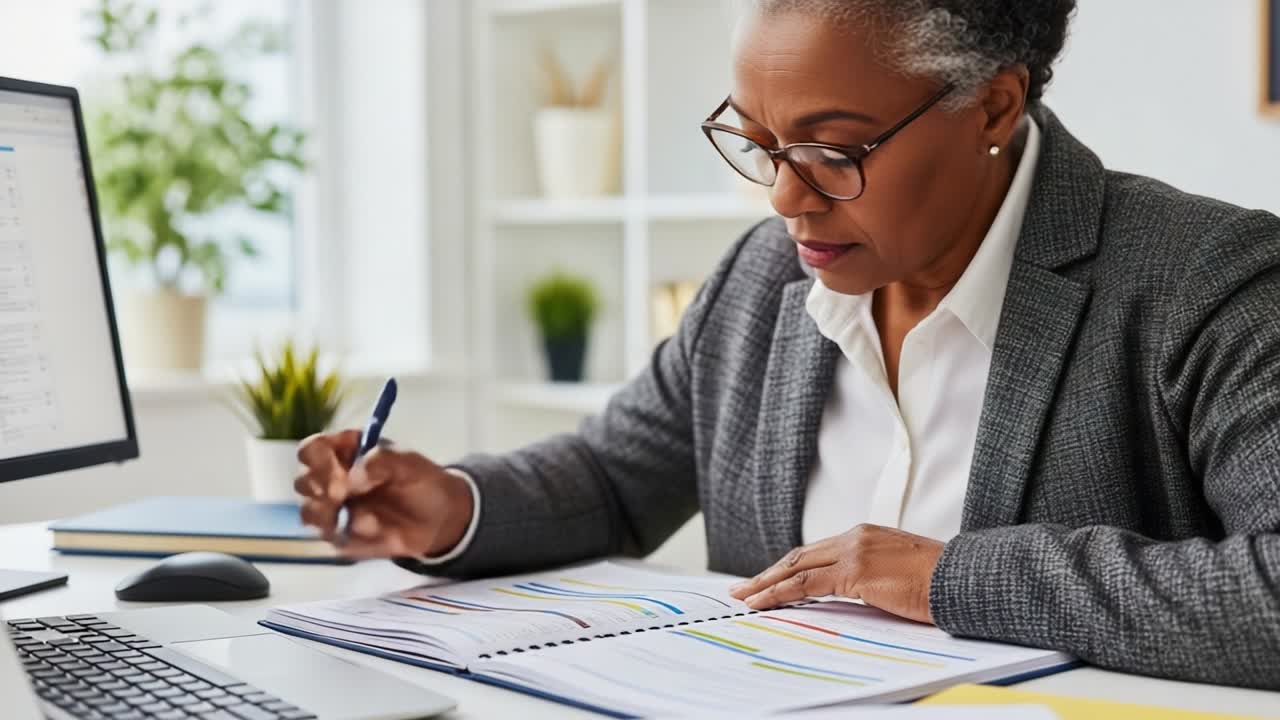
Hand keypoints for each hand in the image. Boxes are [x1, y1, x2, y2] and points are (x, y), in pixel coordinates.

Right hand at [295, 430, 473, 559]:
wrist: (440, 519)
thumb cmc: (423, 482)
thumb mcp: (410, 463)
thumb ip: (382, 461)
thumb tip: (352, 479)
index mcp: (345, 451)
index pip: (312, 449)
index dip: (317, 460)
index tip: (338, 472)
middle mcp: (332, 478)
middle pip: (302, 482)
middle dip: (321, 489)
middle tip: (344, 496)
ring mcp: (333, 509)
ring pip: (308, 513)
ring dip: (328, 516)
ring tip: (362, 517)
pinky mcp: (341, 536)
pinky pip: (330, 540)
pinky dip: (349, 538)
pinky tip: (377, 533)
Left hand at [728, 524, 943, 623]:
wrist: (964, 578)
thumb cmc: (940, 580)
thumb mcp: (899, 572)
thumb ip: (872, 576)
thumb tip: (854, 593)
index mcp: (865, 535)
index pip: (816, 552)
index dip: (788, 567)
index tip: (768, 579)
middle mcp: (855, 537)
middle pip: (799, 556)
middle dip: (768, 574)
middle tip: (743, 588)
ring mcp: (854, 551)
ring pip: (796, 568)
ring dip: (766, 584)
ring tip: (744, 598)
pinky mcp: (855, 570)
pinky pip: (805, 584)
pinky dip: (779, 593)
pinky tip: (763, 602)